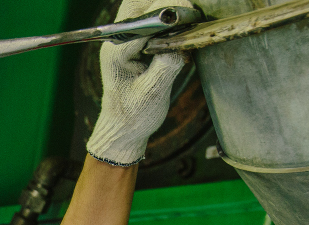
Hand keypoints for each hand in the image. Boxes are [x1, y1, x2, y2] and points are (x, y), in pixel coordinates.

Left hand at [85, 0, 189, 165]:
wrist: (123, 127)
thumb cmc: (134, 115)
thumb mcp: (153, 94)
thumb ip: (166, 66)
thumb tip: (181, 43)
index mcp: (117, 52)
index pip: (143, 20)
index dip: (169, 12)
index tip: (191, 14)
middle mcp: (117, 40)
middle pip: (139, 4)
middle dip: (166, 5)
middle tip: (190, 15)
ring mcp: (123, 38)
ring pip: (143, 6)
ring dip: (166, 9)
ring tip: (187, 21)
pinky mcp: (133, 41)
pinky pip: (148, 17)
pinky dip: (165, 17)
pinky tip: (180, 27)